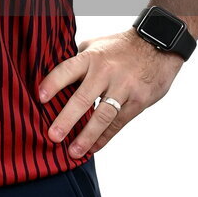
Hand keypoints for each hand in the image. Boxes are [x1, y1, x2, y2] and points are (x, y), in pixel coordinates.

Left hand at [37, 28, 183, 157]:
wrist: (157, 45)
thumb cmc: (120, 46)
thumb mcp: (96, 45)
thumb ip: (78, 60)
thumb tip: (56, 75)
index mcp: (91, 56)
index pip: (67, 70)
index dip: (53, 84)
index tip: (40, 99)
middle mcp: (105, 72)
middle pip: (82, 98)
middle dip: (66, 119)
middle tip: (53, 136)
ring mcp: (123, 87)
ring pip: (102, 116)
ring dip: (86, 136)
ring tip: (73, 151)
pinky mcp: (137, 101)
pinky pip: (118, 123)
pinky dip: (104, 137)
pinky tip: (93, 147)